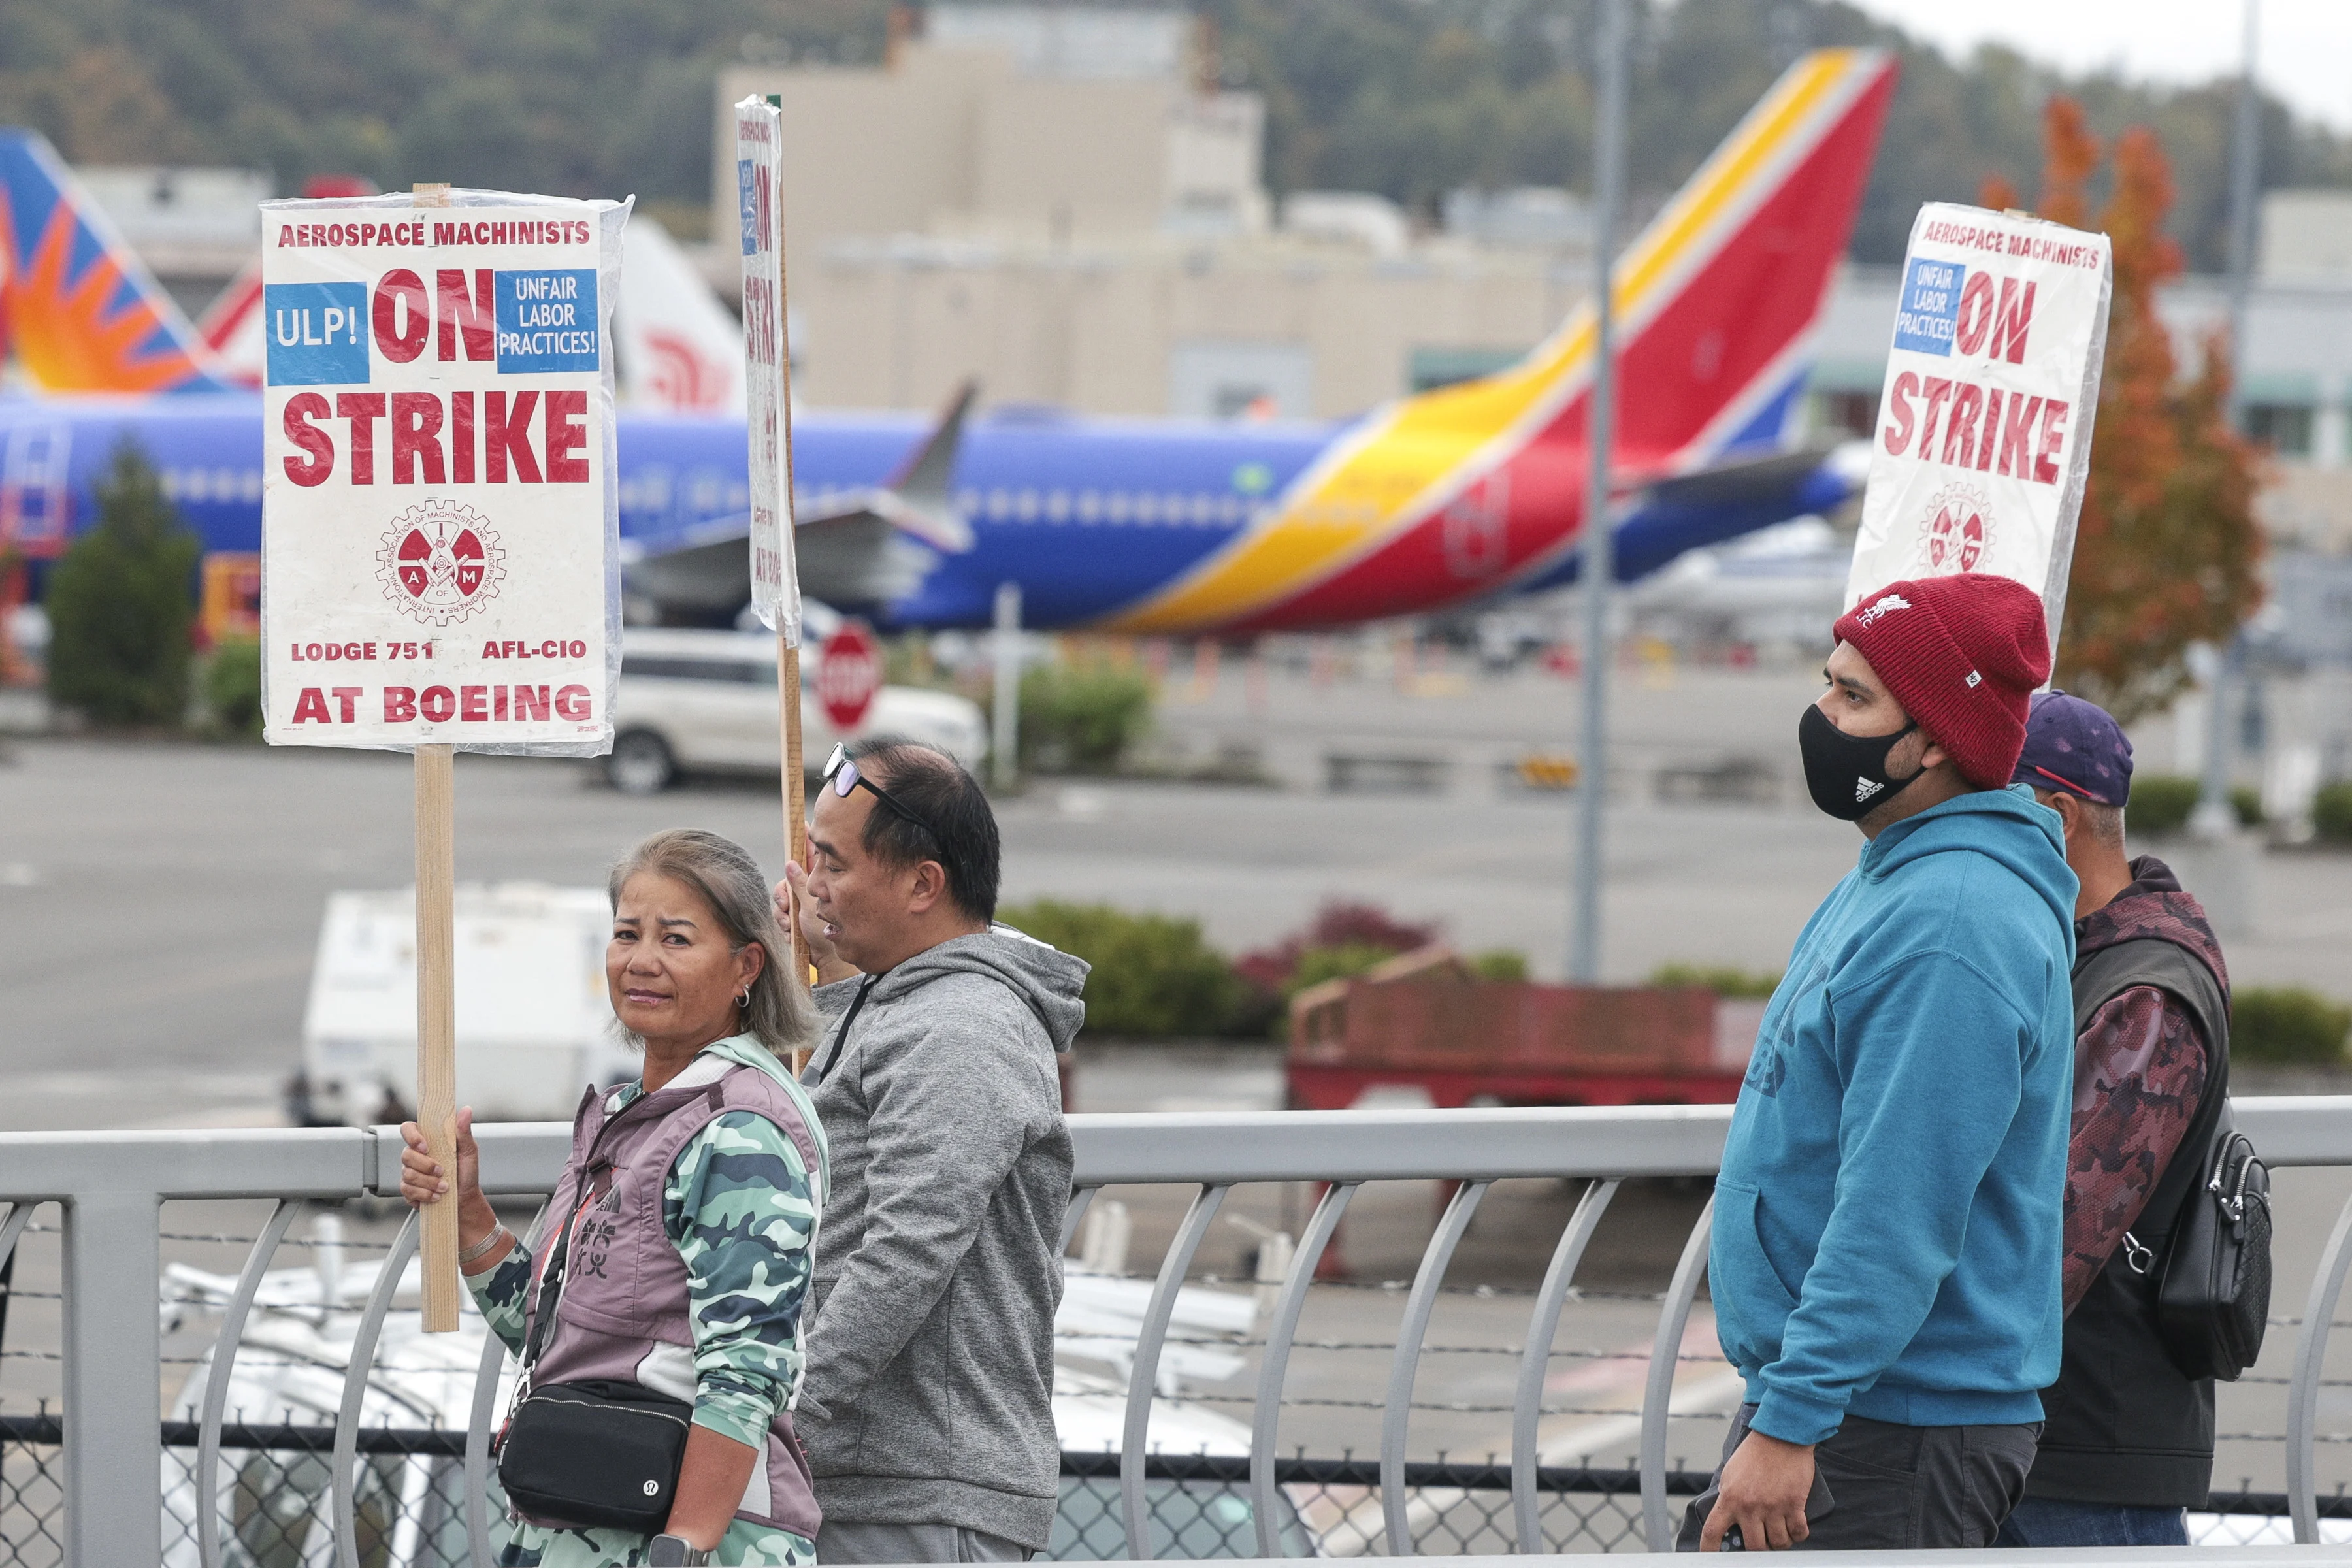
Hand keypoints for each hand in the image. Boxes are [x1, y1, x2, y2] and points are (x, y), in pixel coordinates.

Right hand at [399, 1108, 498, 1253]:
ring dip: (429, 1182)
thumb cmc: (466, 1173)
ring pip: (407, 1174)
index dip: (412, 1137)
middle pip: (405, 1155)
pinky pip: (407, 1191)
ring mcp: (409, 1173)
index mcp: (428, 1141)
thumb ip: (464, 1131)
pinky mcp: (408, 1190)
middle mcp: (415, 1156)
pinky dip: (425, 1194)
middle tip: (443, 1172)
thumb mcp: (469, 1151)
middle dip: (426, 1166)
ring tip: (445, 1187)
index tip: (425, 1147)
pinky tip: (436, 1196)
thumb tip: (466, 1110)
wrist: (465, 1200)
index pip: (408, 1129)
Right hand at [775, 862, 855, 983]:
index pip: (804, 864)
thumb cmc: (824, 930)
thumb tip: (790, 864)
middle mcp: (808, 894)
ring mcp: (801, 908)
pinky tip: (791, 934)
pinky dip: (784, 926)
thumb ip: (799, 884)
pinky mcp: (796, 921)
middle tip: (786, 907)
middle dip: (782, 898)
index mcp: (816, 885)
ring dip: (782, 916)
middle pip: (786, 885)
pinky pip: (781, 917)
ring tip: (789, 927)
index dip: (796, 860)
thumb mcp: (810, 904)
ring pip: (781, 903)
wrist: (826, 957)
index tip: (791, 859)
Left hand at [1700, 1430, 1815, 1550]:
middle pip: (1753, 1546)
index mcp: (1730, 1498)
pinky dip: (1798, 1535)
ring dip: (1780, 1542)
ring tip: (1779, 1532)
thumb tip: (1726, 1517)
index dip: (1710, 1550)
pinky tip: (1795, 1529)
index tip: (1711, 1558)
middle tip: (1761, 1540)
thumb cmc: (1755, 1452)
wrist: (1780, 1436)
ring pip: (1778, 1543)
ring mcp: (1773, 1507)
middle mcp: (1750, 1506)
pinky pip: (1798, 1533)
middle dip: (1758, 1547)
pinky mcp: (1794, 1504)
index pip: (1713, 1531)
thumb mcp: (1731, 1473)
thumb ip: (1728, 1496)